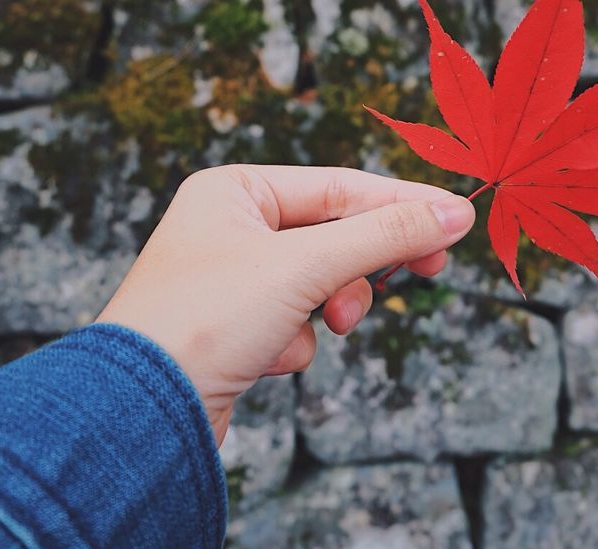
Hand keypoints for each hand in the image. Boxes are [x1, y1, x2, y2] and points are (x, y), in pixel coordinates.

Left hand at [96, 165, 475, 445]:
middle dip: (362, 266)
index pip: (340, 186)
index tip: (457, 221)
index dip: (402, 204)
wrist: (140, 412)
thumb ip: (386, 235)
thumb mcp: (306, 266)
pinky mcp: (232, 328)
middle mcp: (227, 226)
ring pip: (318, 282)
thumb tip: (456, 213)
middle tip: (427, 271)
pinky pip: (293, 321)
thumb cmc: (204, 320)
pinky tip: (265, 358)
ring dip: (329, 307)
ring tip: (321, 325)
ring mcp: (229, 279)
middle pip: (332, 234)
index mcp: (234, 190)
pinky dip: (293, 342)